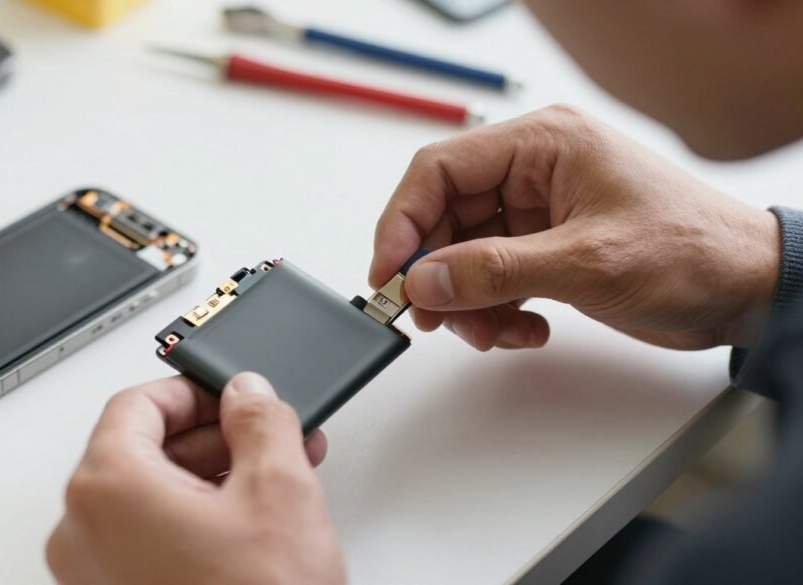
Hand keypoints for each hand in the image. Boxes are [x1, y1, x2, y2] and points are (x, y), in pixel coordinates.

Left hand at [46, 373, 345, 584]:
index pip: (137, 403)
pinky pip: (148, 535)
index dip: (192, 391)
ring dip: (212, 477)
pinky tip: (247, 518)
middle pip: (143, 448)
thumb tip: (247, 394)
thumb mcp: (278, 489)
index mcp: (106, 488)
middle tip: (264, 435)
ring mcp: (94, 573)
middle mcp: (82, 530)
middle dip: (214, 438)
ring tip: (273, 478)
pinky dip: (194, 517)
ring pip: (150, 494)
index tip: (228, 394)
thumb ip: (260, 420)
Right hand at [370, 105, 779, 350]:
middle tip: (435, 317)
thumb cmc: (692, 251)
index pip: (440, 171)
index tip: (388, 274)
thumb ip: (494, 271)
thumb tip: (423, 280)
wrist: (747, 290)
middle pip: (445, 217)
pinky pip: (492, 278)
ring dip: (468, 302)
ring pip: (464, 255)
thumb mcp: (585, 262)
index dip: (403, 222)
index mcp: (542, 145)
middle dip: (437, 273)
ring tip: (493, 332)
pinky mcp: (546, 249)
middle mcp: (533, 172)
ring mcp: (539, 213)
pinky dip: (497, 311)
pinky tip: (528, 329)